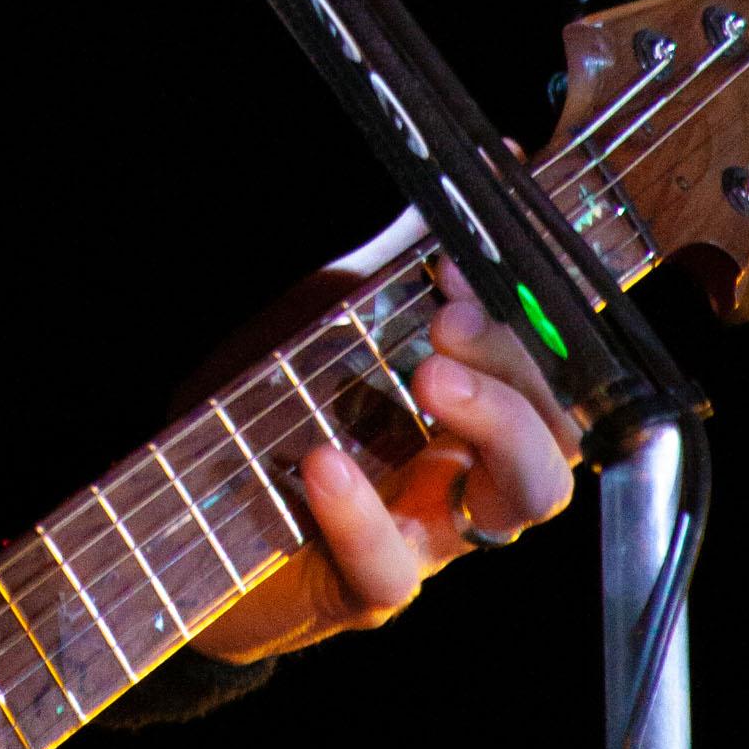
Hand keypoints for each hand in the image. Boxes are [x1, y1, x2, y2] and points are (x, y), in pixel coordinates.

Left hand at [194, 258, 581, 662]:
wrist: (188, 505)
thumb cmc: (280, 404)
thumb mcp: (336, 310)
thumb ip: (403, 253)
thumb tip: (489, 161)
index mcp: (472, 408)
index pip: (550, 364)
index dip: (531, 315)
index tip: (462, 264)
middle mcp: (470, 471)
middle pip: (560, 427)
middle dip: (520, 366)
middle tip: (450, 320)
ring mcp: (427, 535)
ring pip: (522, 499)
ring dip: (492, 424)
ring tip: (428, 374)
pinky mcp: (362, 588)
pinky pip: (390, 568)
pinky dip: (362, 515)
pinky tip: (325, 464)